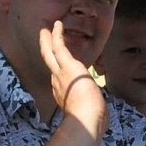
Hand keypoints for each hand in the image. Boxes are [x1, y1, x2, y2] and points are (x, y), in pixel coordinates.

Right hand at [39, 22, 106, 137]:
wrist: (85, 119)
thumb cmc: (90, 121)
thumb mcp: (90, 115)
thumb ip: (93, 113)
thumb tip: (102, 120)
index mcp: (63, 95)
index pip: (59, 80)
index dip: (58, 71)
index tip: (57, 67)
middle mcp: (57, 83)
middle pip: (49, 63)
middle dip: (45, 51)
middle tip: (42, 39)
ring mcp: (60, 73)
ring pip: (49, 53)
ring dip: (47, 39)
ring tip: (45, 28)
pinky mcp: (67, 65)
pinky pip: (58, 46)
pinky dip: (56, 35)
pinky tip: (57, 24)